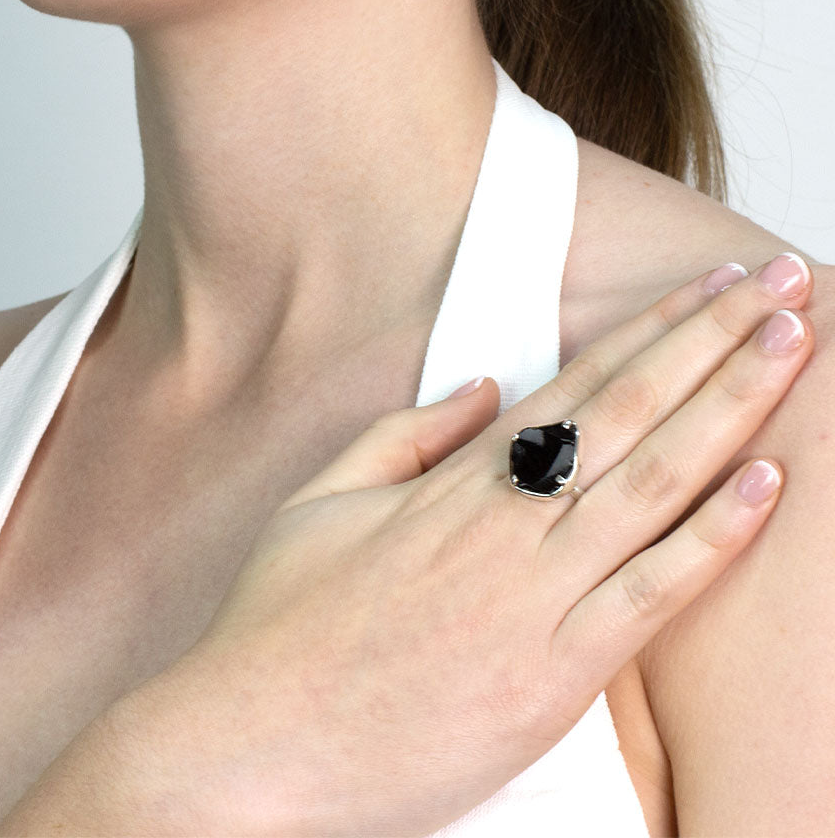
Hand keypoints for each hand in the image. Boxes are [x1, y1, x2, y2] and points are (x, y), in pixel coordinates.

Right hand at [172, 254, 812, 836]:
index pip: (577, 386)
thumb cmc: (276, 622)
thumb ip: (405, 434)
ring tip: (791, 345)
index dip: (654, 330)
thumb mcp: (319, 501)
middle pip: (631, 413)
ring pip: (654, 485)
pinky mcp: (549, 681)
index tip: (712, 288)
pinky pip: (648, 599)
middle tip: (782, 283)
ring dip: (732, 407)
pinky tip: (768, 486)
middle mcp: (503, 526)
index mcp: (450, 483)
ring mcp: (530, 600)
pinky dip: (713, 540)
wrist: (249, 746)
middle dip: (715, 340)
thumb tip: (486, 385)